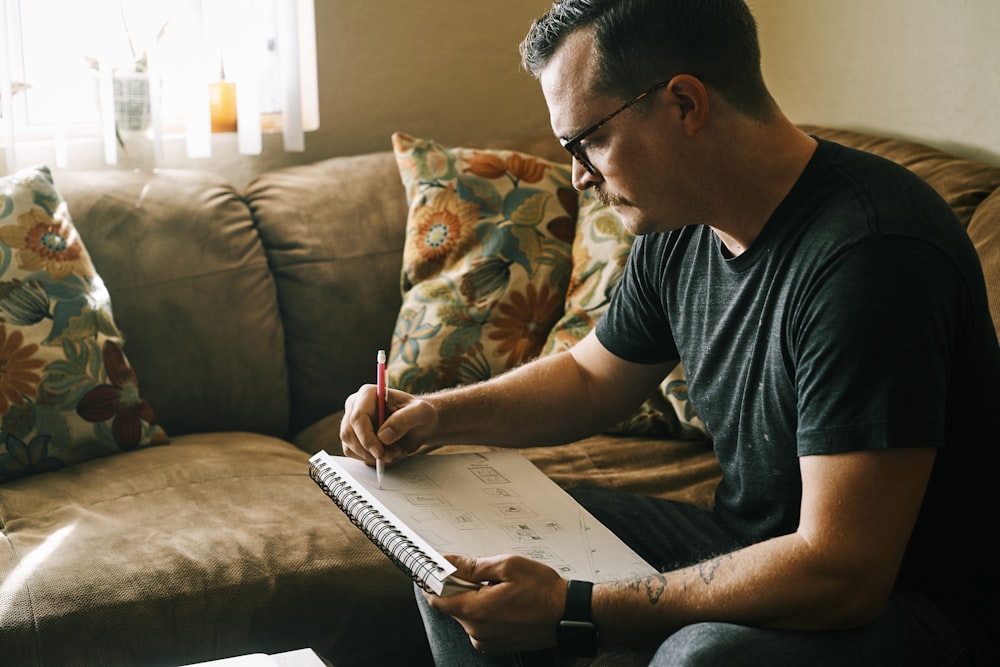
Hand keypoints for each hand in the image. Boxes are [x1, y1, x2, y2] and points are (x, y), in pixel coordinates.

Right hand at [340, 385, 437, 465]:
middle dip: (370, 450)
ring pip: (350, 446)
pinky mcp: (354, 437)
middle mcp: (356, 406)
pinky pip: (354, 454)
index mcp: (368, 394)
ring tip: (395, 452)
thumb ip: (404, 419)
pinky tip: (388, 454)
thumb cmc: (420, 413)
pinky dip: (370, 459)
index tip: (380, 452)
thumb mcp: (421, 412)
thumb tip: (383, 436)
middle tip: (393, 454)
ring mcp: (352, 422)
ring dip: (372, 456)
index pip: (358, 418)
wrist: (420, 424)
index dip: (367, 438)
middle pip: (349, 434)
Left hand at [425, 554, 566, 653]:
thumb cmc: (543, 590)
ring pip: (465, 614)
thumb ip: (472, 566)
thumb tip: (448, 562)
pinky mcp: (494, 645)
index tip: (439, 568)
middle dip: (460, 586)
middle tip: (483, 574)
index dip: (435, 580)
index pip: (436, 598)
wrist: (568, 614)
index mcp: (476, 610)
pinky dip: (484, 610)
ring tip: (499, 589)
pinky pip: (478, 624)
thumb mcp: (507, 566)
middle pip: (451, 605)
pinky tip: (504, 602)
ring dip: (474, 598)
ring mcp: (486, 641)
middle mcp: (477, 631)